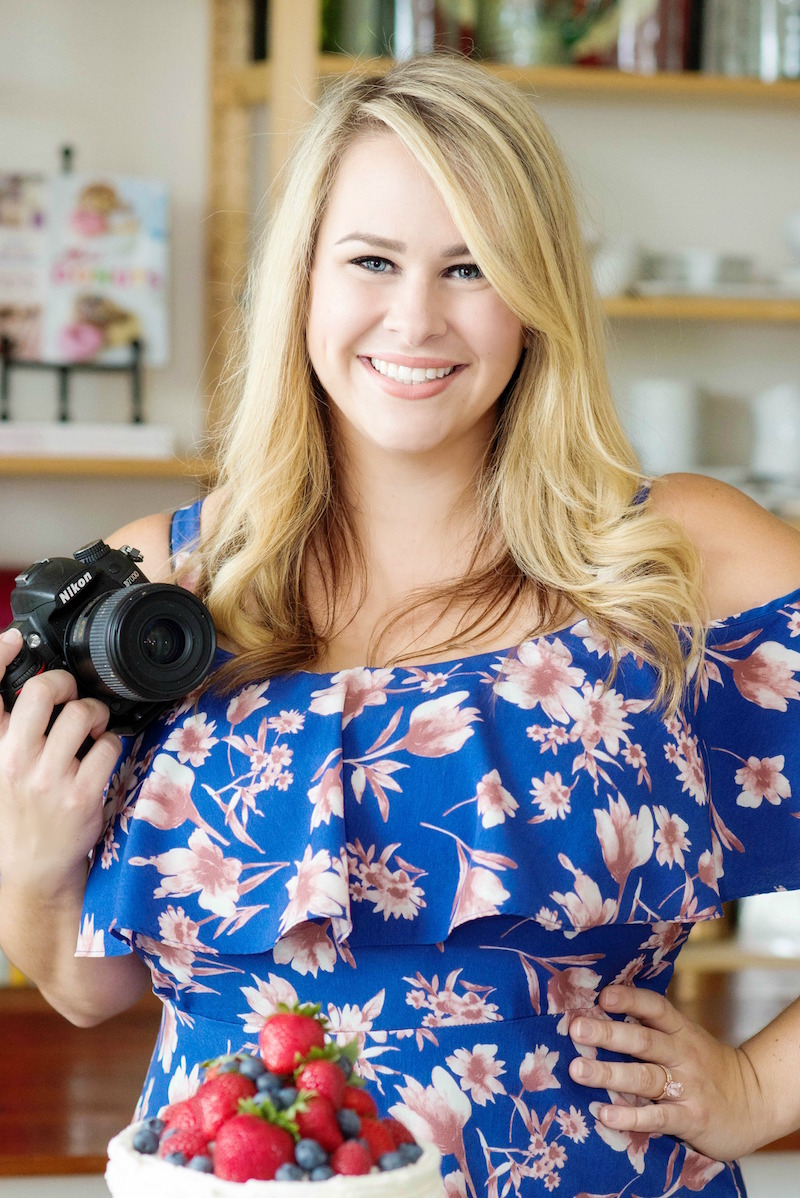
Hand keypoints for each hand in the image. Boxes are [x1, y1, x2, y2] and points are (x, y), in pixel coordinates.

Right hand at [0, 627, 122, 894]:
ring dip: (96, 714)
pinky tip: (102, 756)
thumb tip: (30, 681)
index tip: (14, 639)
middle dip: (65, 682)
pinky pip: (108, 746)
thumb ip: (10, 729)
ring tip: (93, 727)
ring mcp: (47, 780)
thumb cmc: (20, 813)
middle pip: (42, 692)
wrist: (32, 871)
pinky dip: (111, 744)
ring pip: (83, 715)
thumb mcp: (1, 769)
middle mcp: (14, 761)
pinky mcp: (80, 796)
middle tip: (72, 693)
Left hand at [568, 984, 772, 1160]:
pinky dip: (630, 1116)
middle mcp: (683, 1055)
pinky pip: (657, 1117)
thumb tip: (599, 1011)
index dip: (630, 999)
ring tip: (578, 1070)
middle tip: (577, 1029)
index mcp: (681, 1031)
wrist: (754, 1102)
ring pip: (645, 1077)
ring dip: (609, 1074)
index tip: (603, 995)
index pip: (656, 1007)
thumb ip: (652, 1027)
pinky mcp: (690, 1118)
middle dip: (609, 1033)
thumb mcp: (686, 1039)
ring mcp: (687, 1087)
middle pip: (644, 1040)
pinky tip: (605, 1114)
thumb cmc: (706, 1067)